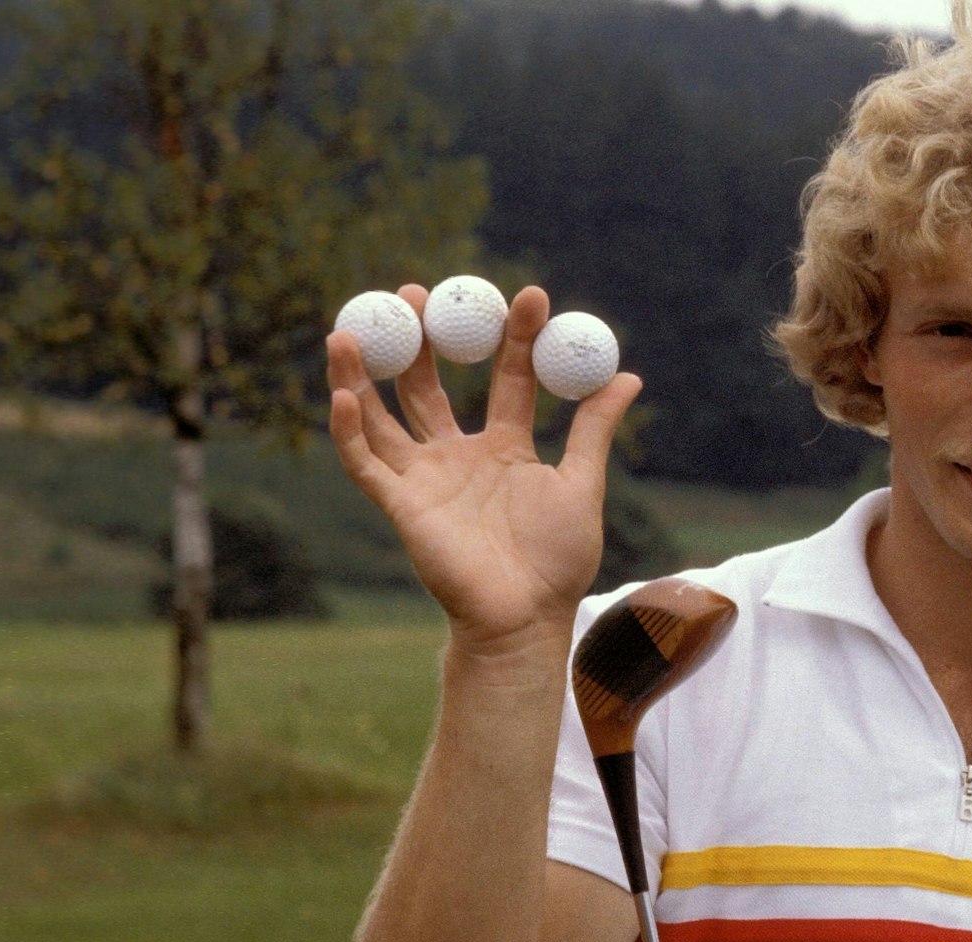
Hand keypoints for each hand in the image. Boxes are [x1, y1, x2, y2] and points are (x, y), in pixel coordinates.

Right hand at [325, 284, 641, 646]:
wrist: (526, 618)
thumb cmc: (557, 561)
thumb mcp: (581, 484)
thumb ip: (594, 430)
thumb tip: (627, 374)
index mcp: (505, 447)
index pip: (506, 378)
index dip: (513, 337)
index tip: (526, 294)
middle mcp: (458, 456)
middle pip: (431, 386)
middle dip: (423, 340)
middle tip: (418, 292)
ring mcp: (426, 479)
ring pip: (383, 416)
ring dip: (365, 373)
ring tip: (355, 327)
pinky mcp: (401, 505)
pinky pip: (366, 463)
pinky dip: (349, 430)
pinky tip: (345, 394)